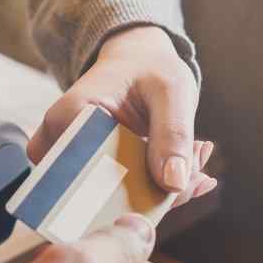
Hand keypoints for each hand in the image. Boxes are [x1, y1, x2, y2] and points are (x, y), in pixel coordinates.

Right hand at [30, 26, 215, 208]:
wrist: (138, 62)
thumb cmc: (150, 68)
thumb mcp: (170, 90)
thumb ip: (173, 133)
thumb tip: (174, 184)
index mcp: (69, 118)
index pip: (92, 174)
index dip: (137, 192)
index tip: (183, 185)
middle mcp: (61, 145)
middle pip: (103, 194)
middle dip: (157, 195)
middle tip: (201, 178)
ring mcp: (73, 162)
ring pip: (117, 200)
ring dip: (163, 192)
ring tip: (198, 160)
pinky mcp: (92, 173)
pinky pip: (125, 194)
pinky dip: (160, 188)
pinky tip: (191, 167)